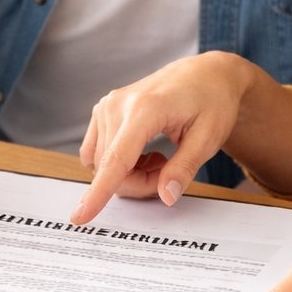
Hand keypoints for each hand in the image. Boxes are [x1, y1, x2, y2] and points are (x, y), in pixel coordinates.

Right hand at [71, 52, 257, 223]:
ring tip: (159, 159)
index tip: (79, 217)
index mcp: (145, 109)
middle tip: (169, 173)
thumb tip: (165, 196)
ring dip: (128, 174)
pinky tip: (142, 152)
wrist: (206, 75)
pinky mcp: (103, 110)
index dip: (98, 193)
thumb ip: (184, 168)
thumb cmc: (211, 102)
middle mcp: (117, 105)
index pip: (116, 159)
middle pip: (110, 169)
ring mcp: (106, 106)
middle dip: (138, 183)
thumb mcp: (208, 137)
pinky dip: (118, 163)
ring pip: (102, 164)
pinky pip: (98, 152)